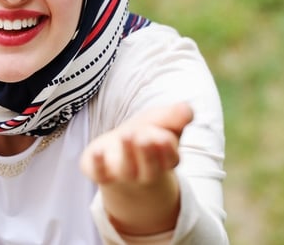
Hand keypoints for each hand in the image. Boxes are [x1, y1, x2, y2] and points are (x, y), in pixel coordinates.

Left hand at [80, 102, 192, 234]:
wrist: (117, 154)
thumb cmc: (145, 136)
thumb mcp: (161, 123)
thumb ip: (175, 117)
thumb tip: (187, 109)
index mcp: (164, 161)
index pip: (170, 158)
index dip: (166, 148)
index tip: (163, 135)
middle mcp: (145, 172)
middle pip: (150, 168)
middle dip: (148, 152)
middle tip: (144, 135)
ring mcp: (122, 175)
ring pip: (127, 169)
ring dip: (127, 153)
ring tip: (127, 134)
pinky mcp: (101, 173)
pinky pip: (99, 173)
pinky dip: (98, 164)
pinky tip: (97, 150)